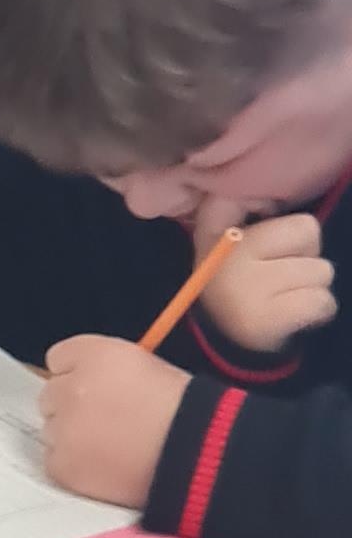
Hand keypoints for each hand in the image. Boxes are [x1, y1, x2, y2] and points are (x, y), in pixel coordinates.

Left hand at [41, 337, 189, 507]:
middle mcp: (72, 388)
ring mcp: (64, 429)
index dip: (77, 374)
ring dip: (72, 437)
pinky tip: (105, 466)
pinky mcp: (63, 465)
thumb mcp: (147, 365)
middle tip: (105, 421)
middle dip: (72, 406)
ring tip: (112, 446)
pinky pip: (54, 461)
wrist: (198, 453)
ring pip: (52, 429)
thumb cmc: (184, 409)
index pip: (58, 358)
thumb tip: (87, 379)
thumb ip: (107, 366)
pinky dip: (74, 466)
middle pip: (50, 395)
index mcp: (95, 355)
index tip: (93, 388)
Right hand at [192, 209, 334, 353]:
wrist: (227, 344)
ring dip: (313, 286)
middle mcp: (227, 257)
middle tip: (280, 274)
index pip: (258, 201)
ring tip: (286, 296)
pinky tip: (295, 315)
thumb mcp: (226, 238)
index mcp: (215, 230)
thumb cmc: (241, 281)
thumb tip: (268, 194)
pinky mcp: (266, 319)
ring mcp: (246, 289)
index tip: (262, 231)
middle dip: (306, 254)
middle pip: (309, 232)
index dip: (274, 215)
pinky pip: (323, 302)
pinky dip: (318, 311)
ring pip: (321, 270)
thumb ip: (240, 205)